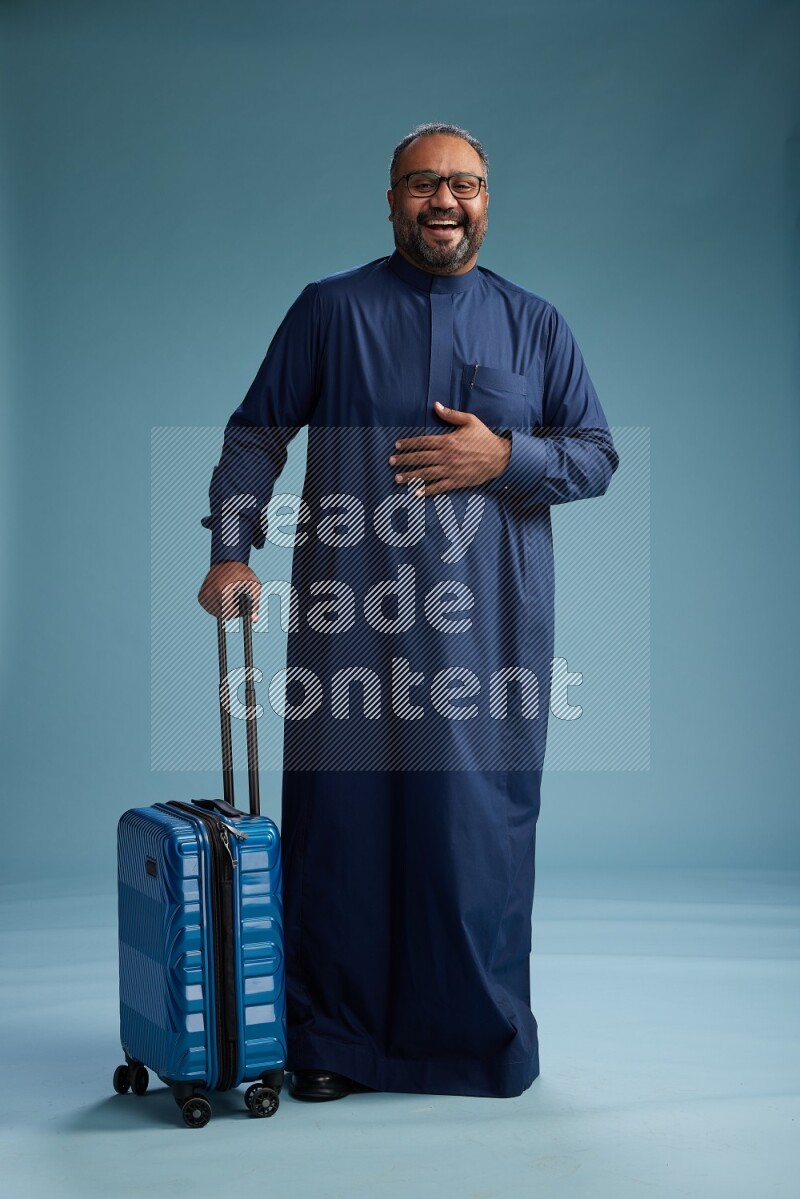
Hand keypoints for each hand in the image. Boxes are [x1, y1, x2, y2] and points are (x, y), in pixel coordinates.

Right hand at [197, 561, 260, 620]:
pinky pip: (210, 609)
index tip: (242, 606)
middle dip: (232, 612)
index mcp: (221, 590)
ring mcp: (204, 595)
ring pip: (215, 613)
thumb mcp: (253, 584)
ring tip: (230, 599)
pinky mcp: (201, 597)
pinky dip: (217, 608)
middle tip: (237, 602)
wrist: (226, 561)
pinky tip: (223, 600)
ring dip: (224, 610)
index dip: (238, 612)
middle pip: (222, 615)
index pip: (228, 613)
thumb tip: (254, 620)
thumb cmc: (241, 573)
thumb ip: (255, 603)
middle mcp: (210, 593)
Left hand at [388, 401, 510, 496]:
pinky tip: (415, 493)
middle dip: (404, 460)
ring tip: (397, 479)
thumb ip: (451, 415)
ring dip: (410, 476)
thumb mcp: (470, 421)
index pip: (423, 441)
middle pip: (420, 458)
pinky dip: (426, 490)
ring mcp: (452, 469)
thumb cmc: (484, 438)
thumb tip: (436, 405)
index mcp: (448, 440)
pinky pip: (439, 486)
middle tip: (391, 462)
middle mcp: (447, 455)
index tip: (396, 445)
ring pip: (426, 473)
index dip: (408, 443)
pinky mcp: (457, 481)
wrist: (500, 457)